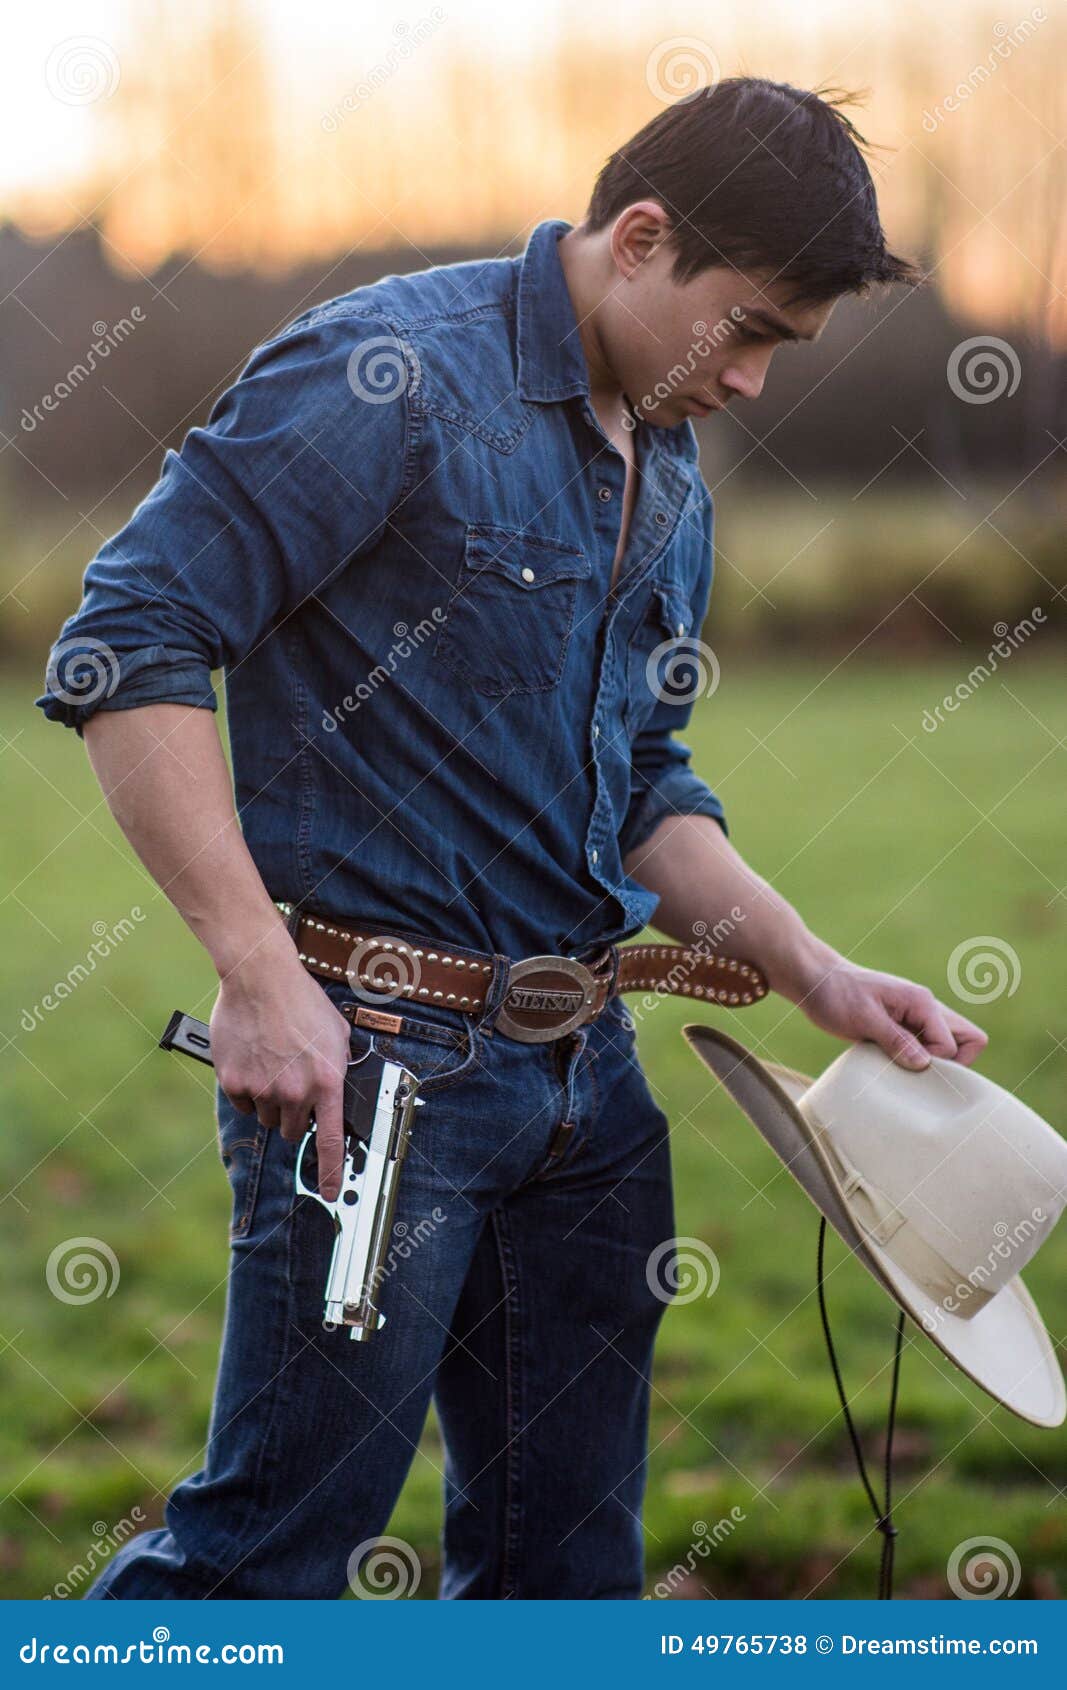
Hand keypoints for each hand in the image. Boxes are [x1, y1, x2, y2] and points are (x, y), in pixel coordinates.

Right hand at [210, 946, 351, 1199]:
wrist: (260, 978)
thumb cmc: (302, 1001)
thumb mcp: (337, 1034)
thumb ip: (340, 1067)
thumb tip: (340, 1093)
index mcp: (327, 1081)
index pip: (330, 1140)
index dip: (329, 1172)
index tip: (328, 1192)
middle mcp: (296, 1091)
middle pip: (292, 1129)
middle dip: (294, 1114)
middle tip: (292, 1084)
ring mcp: (263, 1089)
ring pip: (267, 1116)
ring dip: (271, 1100)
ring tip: (273, 1062)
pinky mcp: (235, 1081)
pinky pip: (243, 1102)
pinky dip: (247, 1088)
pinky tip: (254, 1060)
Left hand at [777, 943, 987, 1069]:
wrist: (817, 981)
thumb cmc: (837, 995)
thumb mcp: (863, 1018)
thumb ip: (895, 1039)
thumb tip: (925, 1064)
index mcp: (922, 1002)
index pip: (953, 1045)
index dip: (935, 1062)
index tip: (906, 1063)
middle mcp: (928, 1008)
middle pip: (968, 1039)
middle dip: (952, 1062)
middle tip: (916, 1069)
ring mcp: (918, 1017)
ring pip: (950, 1043)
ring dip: (933, 1061)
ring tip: (902, 1065)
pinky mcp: (905, 1026)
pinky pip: (928, 1046)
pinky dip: (918, 1058)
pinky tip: (892, 1061)